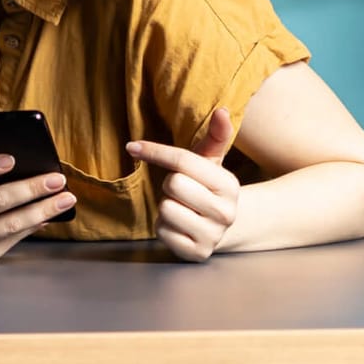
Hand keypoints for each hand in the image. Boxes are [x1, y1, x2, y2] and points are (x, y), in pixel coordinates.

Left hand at [131, 107, 241, 263]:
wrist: (222, 226)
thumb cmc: (207, 186)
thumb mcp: (212, 161)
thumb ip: (216, 136)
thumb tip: (222, 110)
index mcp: (229, 184)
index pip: (184, 161)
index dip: (156, 151)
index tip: (133, 147)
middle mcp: (226, 212)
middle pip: (174, 184)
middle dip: (169, 184)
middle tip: (180, 190)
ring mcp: (213, 235)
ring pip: (166, 209)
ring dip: (166, 207)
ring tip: (181, 207)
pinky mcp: (198, 253)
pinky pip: (163, 232)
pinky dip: (164, 227)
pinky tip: (178, 225)